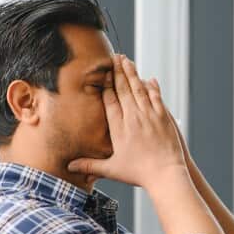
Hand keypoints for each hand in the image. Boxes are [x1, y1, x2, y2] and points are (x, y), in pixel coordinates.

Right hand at [67, 54, 186, 189]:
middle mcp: (133, 118)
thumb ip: (90, 165)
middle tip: (114, 57)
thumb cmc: (138, 174)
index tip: (103, 72)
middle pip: (123, 90)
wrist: (165, 175)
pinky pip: (156, 97)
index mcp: (119, 128)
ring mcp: (149, 116)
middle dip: (117, 72)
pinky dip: (152, 87)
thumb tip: (68, 167)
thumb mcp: (112, 170)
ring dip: (132, 74)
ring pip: (139, 89)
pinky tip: (149, 79)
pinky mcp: (163, 117)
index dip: (106, 85)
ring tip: (127, 61)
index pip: (110, 101)